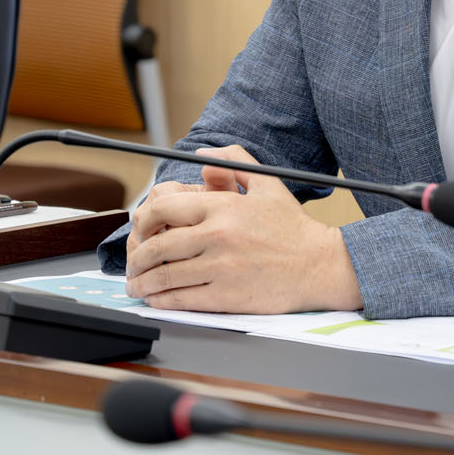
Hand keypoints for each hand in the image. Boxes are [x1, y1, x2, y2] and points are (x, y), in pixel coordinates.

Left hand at [124, 146, 361, 313]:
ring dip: (142, 282)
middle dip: (136, 256)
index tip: (139, 230)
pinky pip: (181, 299)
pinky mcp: (226, 296)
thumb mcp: (267, 184)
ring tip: (136, 285)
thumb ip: (234, 162)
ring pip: (164, 275)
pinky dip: (161, 300)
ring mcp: (220, 268)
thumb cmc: (293, 228)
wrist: (320, 265)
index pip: (164, 208)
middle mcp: (217, 236)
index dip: (143, 220)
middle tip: (133, 263)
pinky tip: (156, 298)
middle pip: (157, 245)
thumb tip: (204, 154)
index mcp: (223, 207)